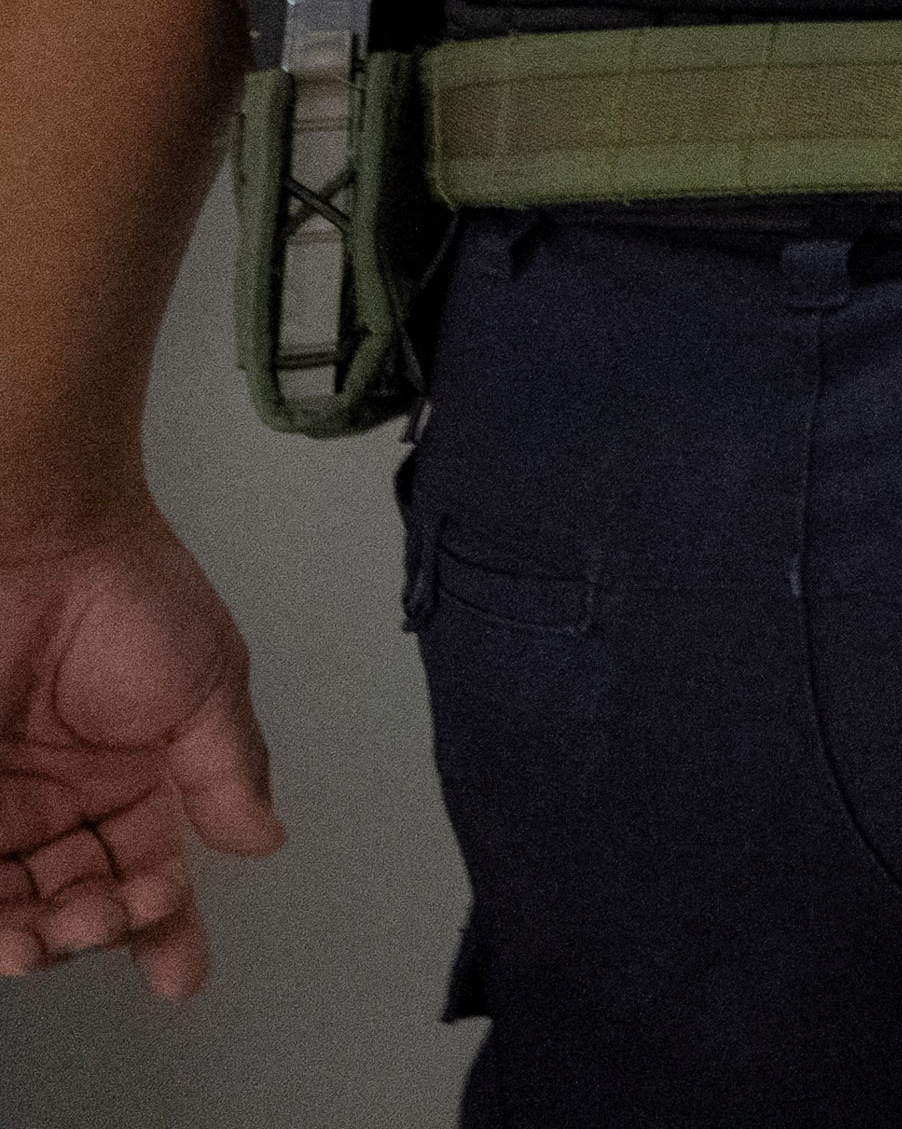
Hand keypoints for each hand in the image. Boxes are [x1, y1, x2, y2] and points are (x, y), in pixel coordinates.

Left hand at [0, 514, 283, 996]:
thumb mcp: (206, 684)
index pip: (152, 875)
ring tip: (33, 939)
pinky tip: (2, 924)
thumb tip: (262, 840)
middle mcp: (66, 800)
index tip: (178, 975)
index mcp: (137, 781)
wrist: (40, 541)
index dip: (167, 930)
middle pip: (77, 901)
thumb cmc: (128, 594)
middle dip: (90, 931)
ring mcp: (3, 798)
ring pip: (11, 898)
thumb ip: (228, 769)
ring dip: (27, 934)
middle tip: (94, 923)